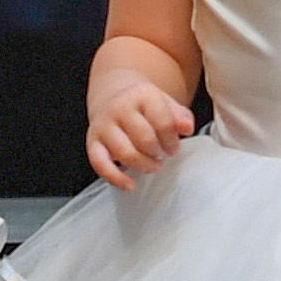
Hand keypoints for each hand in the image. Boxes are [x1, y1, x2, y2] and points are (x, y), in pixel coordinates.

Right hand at [86, 64, 196, 190]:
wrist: (113, 96)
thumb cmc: (143, 106)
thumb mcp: (165, 103)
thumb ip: (180, 116)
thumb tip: (187, 128)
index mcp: (142, 95)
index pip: (163, 121)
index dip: (172, 140)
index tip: (174, 147)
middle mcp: (120, 108)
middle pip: (144, 139)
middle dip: (158, 152)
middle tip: (162, 155)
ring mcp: (104, 125)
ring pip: (125, 153)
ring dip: (143, 165)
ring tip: (153, 166)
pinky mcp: (92, 141)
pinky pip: (100, 163)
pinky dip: (115, 178)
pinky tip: (129, 185)